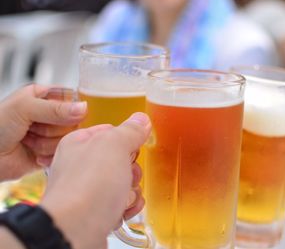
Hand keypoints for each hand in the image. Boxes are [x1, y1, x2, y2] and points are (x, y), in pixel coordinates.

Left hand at [0, 85, 86, 180]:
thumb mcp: (24, 108)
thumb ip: (55, 108)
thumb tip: (84, 108)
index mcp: (42, 95)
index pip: (72, 99)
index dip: (72, 109)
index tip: (64, 116)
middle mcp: (48, 114)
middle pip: (73, 121)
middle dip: (54, 129)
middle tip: (34, 128)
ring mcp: (50, 134)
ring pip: (69, 139)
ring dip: (47, 144)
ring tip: (29, 141)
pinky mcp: (50, 152)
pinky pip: (64, 154)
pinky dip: (49, 156)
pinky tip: (34, 154)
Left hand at [41, 112, 150, 248]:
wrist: (75, 230)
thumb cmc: (87, 186)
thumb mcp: (113, 146)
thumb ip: (129, 131)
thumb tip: (141, 120)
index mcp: (79, 143)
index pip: (110, 132)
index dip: (126, 140)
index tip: (131, 147)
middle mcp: (80, 167)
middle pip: (121, 160)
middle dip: (132, 169)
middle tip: (126, 174)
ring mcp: (88, 191)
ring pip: (124, 183)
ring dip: (131, 190)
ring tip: (122, 196)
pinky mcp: (96, 213)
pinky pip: (121, 204)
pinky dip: (127, 207)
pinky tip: (123, 209)